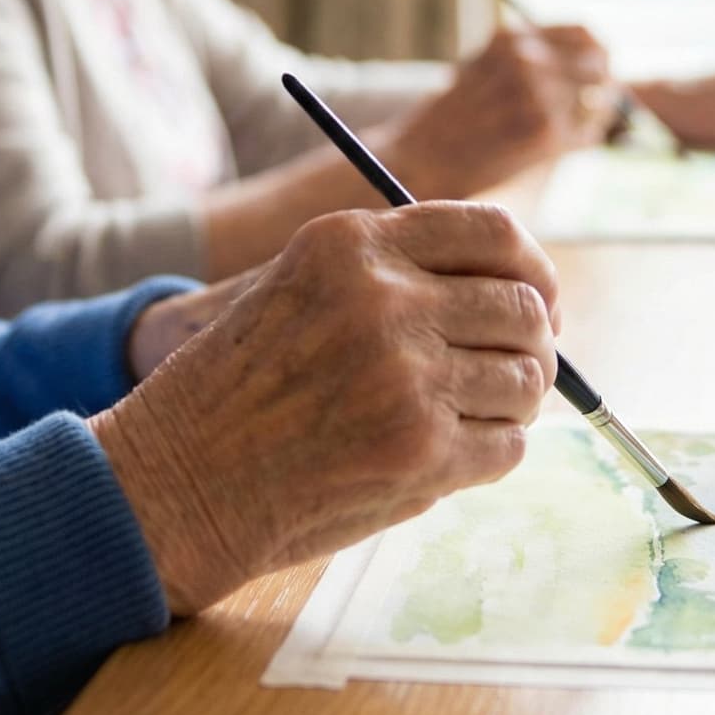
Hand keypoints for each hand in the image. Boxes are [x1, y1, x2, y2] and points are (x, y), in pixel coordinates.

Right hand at [91, 203, 559, 615]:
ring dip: (512, 403)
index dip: (532, 269)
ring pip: (526, 381)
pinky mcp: (420, 452)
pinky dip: (492, 452)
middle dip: (534, 342)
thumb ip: (392, 272)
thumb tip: (515, 290)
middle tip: (517, 369)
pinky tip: (445, 455)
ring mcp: (407, 375)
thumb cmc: (237, 388)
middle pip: (523, 308)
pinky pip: (508, 445)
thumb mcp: (299, 286)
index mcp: (352, 243)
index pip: (494, 233)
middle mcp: (385, 298)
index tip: (539, 298)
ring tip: (467, 417)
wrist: (176, 481)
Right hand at [383, 26, 619, 197]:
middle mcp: (527, 57)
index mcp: (513, 37)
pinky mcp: (545, 131)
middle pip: (599, 63)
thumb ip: (531, 58)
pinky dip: (578, 142)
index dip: (596, 56)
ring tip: (557, 132)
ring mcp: (538, 93)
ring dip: (588, 118)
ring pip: (597, 101)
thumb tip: (597, 64)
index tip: (595, 74)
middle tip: (588, 108)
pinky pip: (587, 134)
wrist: (423, 158)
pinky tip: (549, 147)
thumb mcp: (485, 67)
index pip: (585, 34)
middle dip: (600, 86)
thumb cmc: (454, 119)